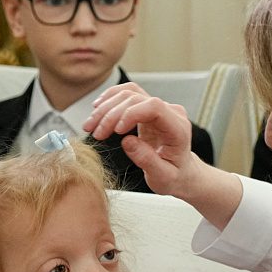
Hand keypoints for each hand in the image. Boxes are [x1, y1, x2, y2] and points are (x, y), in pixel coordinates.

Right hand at [82, 83, 200, 195]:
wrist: (181, 172)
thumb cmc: (175, 176)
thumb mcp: (163, 177)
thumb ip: (147, 160)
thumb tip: (127, 142)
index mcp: (178, 128)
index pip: (154, 106)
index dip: (131, 114)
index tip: (116, 131)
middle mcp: (170, 112)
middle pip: (136, 99)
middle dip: (111, 114)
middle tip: (96, 133)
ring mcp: (159, 108)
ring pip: (129, 93)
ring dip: (106, 107)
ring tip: (90, 125)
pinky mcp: (147, 108)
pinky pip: (127, 94)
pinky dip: (110, 100)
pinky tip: (97, 110)